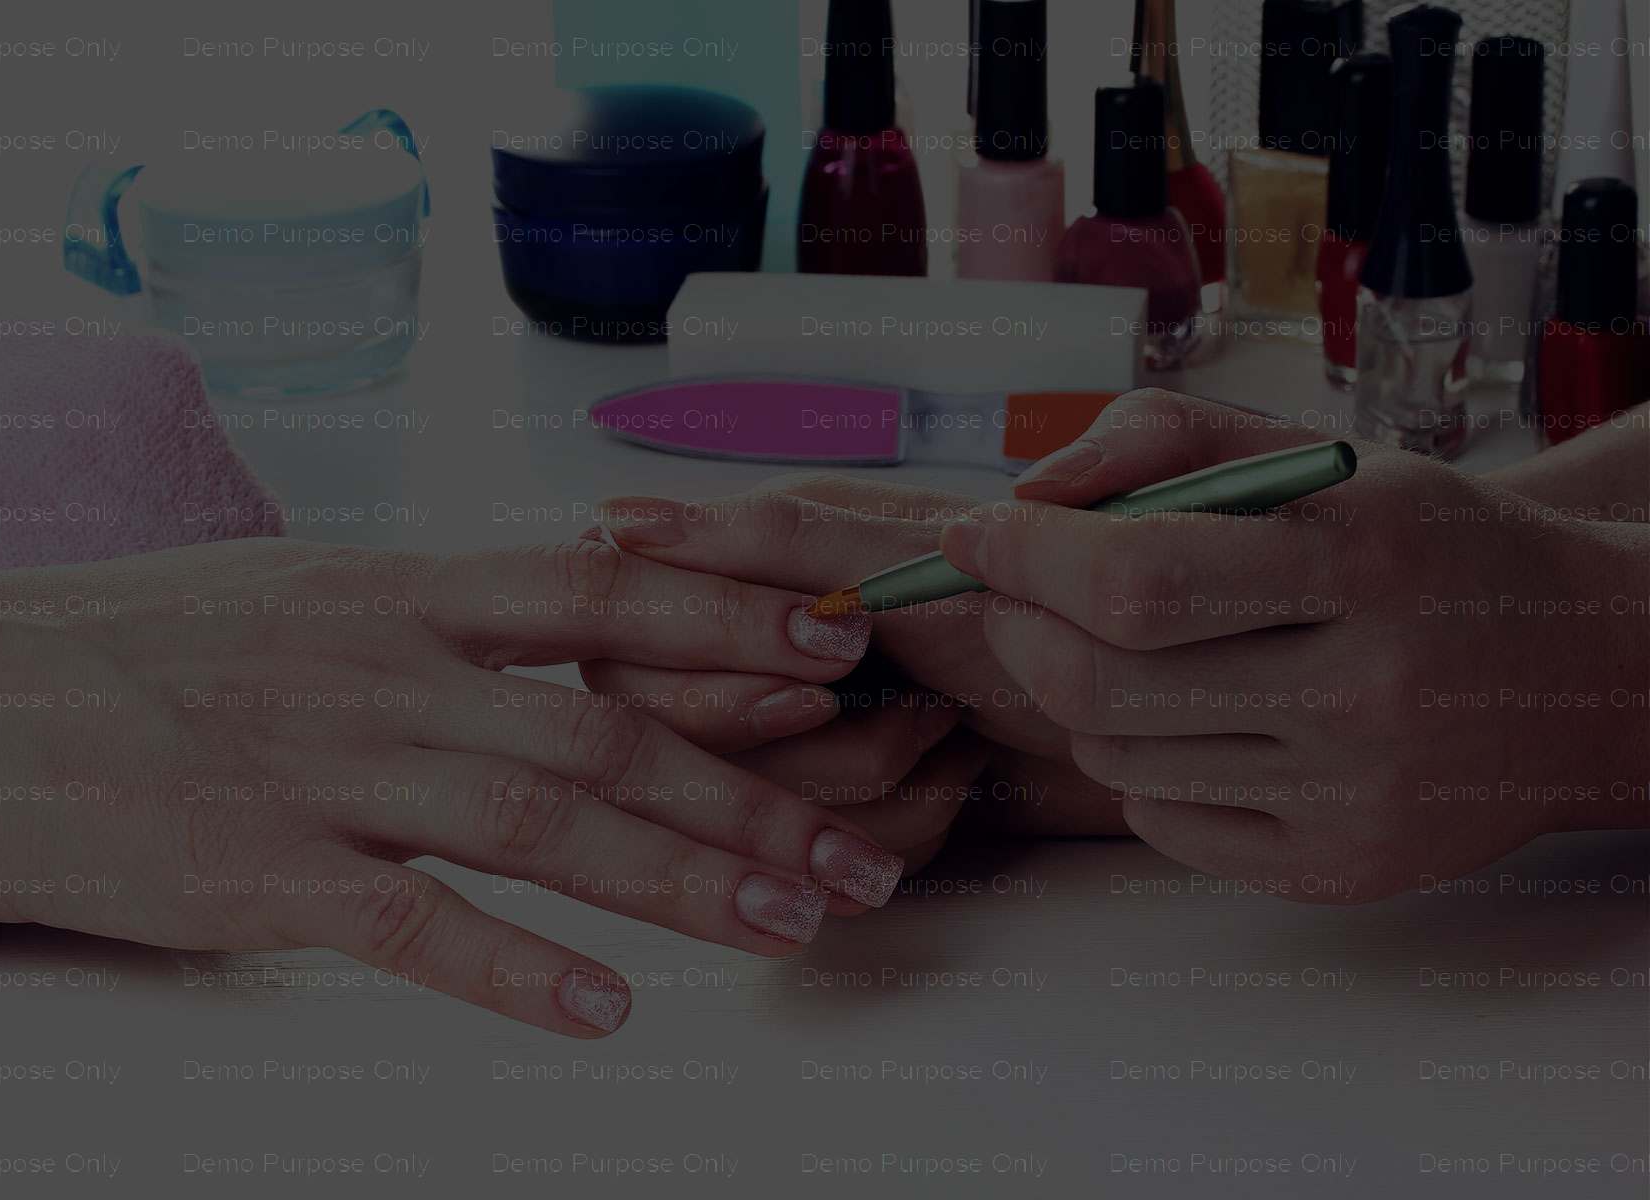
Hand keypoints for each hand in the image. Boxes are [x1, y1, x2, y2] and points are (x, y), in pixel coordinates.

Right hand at [0, 539, 908, 1036]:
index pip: (608, 589)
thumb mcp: (297, 590)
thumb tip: (551, 617)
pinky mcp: (248, 867)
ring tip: (790, 923)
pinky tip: (604, 1013)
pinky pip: (409, 921)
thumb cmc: (119, 643)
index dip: (739, 616)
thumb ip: (430, 612)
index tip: (846, 647)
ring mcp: (320, 762)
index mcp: (398, 587)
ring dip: (680, 876)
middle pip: (608, 724)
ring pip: (541, 817)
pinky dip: (515, 969)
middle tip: (863, 854)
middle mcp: (384, 662)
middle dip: (753, 792)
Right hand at [578, 484, 1060, 866]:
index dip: (726, 674)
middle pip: (676, 751)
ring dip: (875, 780)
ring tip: (951, 732)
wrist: (1151, 703)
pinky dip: (906, 826)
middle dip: (820, 739)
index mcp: (742, 567)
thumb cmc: (1046, 607)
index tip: (840, 662)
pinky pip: (811, 866)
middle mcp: (740, 654)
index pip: (630, 645)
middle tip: (916, 696)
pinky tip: (959, 780)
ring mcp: (783, 746)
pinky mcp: (827, 818)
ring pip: (745, 819)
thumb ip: (763, 540)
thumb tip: (622, 522)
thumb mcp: (907, 556)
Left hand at [940, 389, 1649, 901]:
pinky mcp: (1340, 872)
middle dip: (1016, 628)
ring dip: (1074, 694)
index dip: (1024, 558)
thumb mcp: (1321, 455)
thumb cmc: (1424, 548)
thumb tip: (1025, 498)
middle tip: (1005, 591)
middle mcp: (1368, 688)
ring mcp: (1355, 797)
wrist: (1582, 671)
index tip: (971, 533)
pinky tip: (1188, 718)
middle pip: (1103, 683)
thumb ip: (1164, 439)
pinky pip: (1161, 823)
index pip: (1135, 577)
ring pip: (1116, 756)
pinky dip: (1136, 765)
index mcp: (1364, 559)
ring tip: (1122, 648)